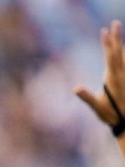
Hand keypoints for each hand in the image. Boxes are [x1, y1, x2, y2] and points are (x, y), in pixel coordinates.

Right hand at [74, 20, 124, 135]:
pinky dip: (124, 55)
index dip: (107, 43)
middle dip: (116, 37)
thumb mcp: (97, 107)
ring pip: (124, 56)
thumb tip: (75, 89)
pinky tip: (123, 52)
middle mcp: (122, 74)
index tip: (104, 31)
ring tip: (118, 33)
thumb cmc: (111, 115)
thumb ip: (87, 97)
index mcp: (113, 78)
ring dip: (120, 43)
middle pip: (119, 51)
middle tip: (115, 23)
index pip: (110, 56)